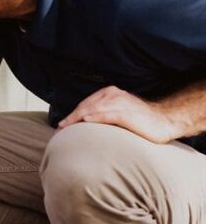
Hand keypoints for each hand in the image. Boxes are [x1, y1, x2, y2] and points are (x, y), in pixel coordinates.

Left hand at [58, 86, 179, 142]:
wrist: (164, 121)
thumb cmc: (140, 120)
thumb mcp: (118, 113)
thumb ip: (103, 114)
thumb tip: (84, 125)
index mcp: (109, 93)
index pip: (85, 104)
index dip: (72, 115)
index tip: (60, 126)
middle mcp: (113, 95)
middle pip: (86, 106)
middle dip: (71, 118)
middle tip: (59, 130)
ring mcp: (120, 102)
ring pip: (93, 110)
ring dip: (77, 119)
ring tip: (65, 129)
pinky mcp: (127, 112)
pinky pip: (107, 114)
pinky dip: (95, 117)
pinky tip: (85, 121)